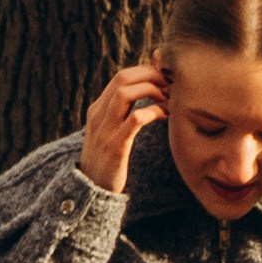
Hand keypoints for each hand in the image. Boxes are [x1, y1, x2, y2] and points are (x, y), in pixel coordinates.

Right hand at [78, 62, 168, 194]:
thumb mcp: (110, 131)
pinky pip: (136, 118)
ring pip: (126, 93)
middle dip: (151, 75)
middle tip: (170, 84)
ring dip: (152, 90)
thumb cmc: (107, 160)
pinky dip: (154, 111)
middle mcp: (98, 115)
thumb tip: (146, 93)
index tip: (164, 79)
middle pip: (123, 78)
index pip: (121, 77)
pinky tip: (165, 115)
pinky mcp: (115, 146)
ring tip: (168, 98)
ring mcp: (105, 130)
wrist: (91, 190)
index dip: (145, 72)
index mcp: (97, 109)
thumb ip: (123, 113)